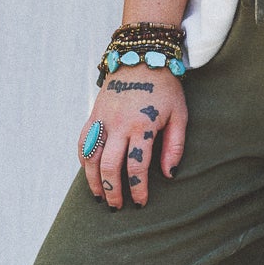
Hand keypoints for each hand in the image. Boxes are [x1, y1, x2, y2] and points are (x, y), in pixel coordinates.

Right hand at [78, 69, 187, 209]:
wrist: (141, 58)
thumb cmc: (165, 89)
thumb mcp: (179, 115)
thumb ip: (174, 146)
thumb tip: (169, 174)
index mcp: (143, 126)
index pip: (137, 166)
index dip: (138, 189)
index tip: (140, 203)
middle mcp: (119, 124)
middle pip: (110, 166)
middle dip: (112, 190)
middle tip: (117, 206)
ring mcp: (103, 119)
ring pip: (91, 158)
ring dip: (93, 180)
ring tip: (99, 197)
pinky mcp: (93, 115)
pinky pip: (84, 142)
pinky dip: (84, 161)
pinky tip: (90, 174)